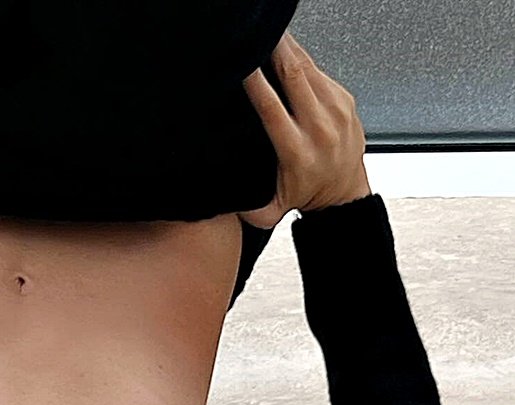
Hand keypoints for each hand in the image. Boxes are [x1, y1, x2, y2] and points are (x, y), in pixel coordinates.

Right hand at [237, 31, 369, 228]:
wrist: (345, 194)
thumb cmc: (307, 194)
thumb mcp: (271, 210)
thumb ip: (245, 209)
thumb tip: (219, 198)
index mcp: (297, 151)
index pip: (271, 107)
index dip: (255, 81)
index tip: (243, 64)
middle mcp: (319, 127)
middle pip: (293, 74)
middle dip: (274, 49)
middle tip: (258, 33)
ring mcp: (335, 110)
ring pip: (307, 65)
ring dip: (287, 47)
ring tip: (270, 36)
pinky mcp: (344, 98)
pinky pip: (319, 71)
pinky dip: (300, 58)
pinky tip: (286, 53)